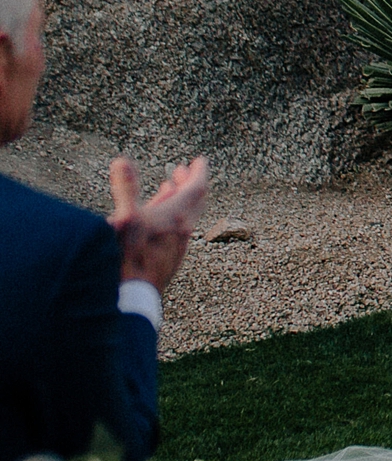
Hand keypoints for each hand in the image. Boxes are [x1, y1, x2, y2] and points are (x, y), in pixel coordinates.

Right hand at [109, 155, 209, 292]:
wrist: (132, 299)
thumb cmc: (128, 259)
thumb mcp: (125, 219)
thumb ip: (126, 189)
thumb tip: (122, 161)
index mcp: (177, 217)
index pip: (196, 189)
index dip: (198, 173)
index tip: (200, 161)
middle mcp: (182, 232)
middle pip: (193, 202)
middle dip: (188, 183)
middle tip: (183, 171)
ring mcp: (175, 247)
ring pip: (183, 217)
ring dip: (177, 200)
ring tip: (168, 189)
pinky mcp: (166, 260)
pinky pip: (173, 232)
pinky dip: (168, 217)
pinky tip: (156, 222)